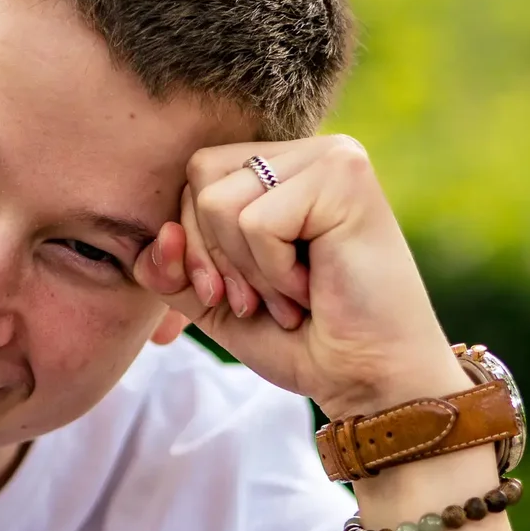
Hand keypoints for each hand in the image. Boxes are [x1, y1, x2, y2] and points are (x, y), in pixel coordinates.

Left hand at [135, 135, 466, 416]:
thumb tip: (158, 236)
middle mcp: (309, 151)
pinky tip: (314, 287)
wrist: (371, 379)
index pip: (194, 178)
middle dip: (214, 258)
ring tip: (293, 295)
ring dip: (248, 270)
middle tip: (263, 301)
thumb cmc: (305, 341)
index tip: (235, 297)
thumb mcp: (217, 301)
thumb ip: (172, 269)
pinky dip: (274, 272)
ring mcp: (331, 156)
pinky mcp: (345, 175)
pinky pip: (256, 222)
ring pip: (220, 201)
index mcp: (282, 170)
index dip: (193, 247)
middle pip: (199, 180)